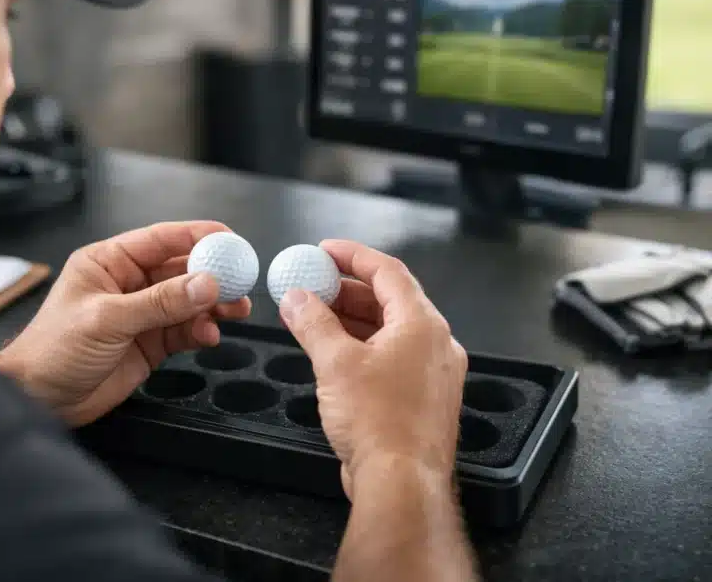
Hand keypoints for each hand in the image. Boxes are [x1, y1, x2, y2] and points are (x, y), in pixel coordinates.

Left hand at [0, 221, 250, 426]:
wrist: (40, 400)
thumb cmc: (52, 350)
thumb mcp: (107, 320)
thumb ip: (159, 302)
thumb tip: (205, 284)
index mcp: (109, 262)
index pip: (160, 239)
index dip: (198, 236)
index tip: (230, 239)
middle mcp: (128, 284)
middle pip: (181, 270)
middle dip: (213, 275)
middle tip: (241, 280)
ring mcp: (140, 314)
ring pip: (188, 301)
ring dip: (213, 305)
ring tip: (235, 311)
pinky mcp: (150, 344)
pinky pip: (184, 331)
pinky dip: (201, 331)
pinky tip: (209, 336)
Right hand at [277, 240, 466, 499]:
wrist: (401, 483)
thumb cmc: (378, 421)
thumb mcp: (335, 362)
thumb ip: (313, 322)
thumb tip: (297, 298)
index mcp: (423, 324)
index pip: (388, 271)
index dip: (353, 256)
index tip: (324, 250)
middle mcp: (436, 344)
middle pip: (389, 300)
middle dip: (346, 290)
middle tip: (312, 284)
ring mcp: (432, 374)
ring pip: (389, 331)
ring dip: (351, 320)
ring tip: (313, 317)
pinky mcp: (422, 400)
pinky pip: (391, 358)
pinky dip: (362, 348)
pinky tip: (332, 354)